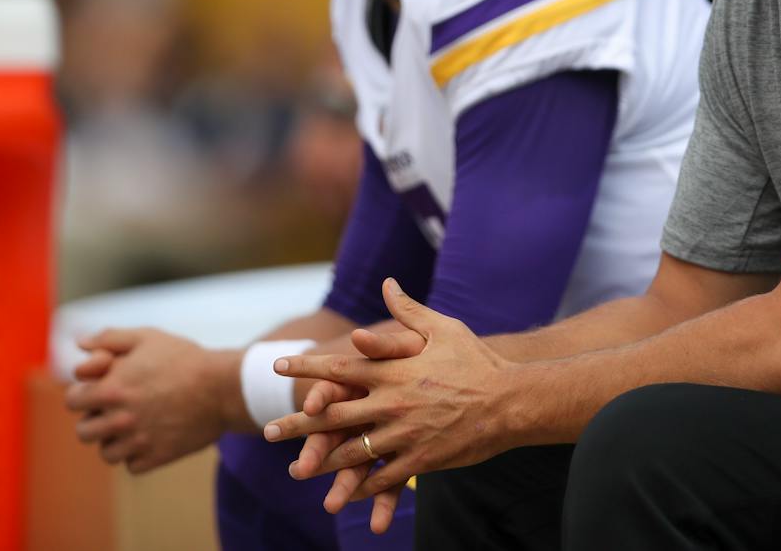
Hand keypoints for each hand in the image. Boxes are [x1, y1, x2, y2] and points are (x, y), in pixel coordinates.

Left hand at [65, 328, 241, 472]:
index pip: (72, 402)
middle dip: (95, 420)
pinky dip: (139, 455)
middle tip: (117, 411)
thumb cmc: (184, 359)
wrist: (223, 388)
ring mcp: (137, 441)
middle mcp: (119, 418)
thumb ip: (109, 338)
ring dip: (116, 441)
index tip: (99, 391)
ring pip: (107, 453)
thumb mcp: (148, 338)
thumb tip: (79, 344)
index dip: (83, 395)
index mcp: (111, 388)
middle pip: (84, 432)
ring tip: (135, 425)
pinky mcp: (156, 457)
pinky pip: (133, 465)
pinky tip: (153, 436)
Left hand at [265, 279, 516, 507]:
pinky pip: (384, 476)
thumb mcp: (442, 327)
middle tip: (268, 431)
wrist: (511, 400)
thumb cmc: (476, 360)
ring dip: (322, 463)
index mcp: (392, 370)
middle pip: (334, 416)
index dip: (307, 368)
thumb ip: (407, 311)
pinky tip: (346, 496)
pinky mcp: (421, 459)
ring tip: (297, 471)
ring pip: (353, 452)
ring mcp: (404, 434)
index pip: (340, 368)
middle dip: (298, 424)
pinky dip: (363, 486)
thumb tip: (387, 284)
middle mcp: (391, 402)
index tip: (279, 366)